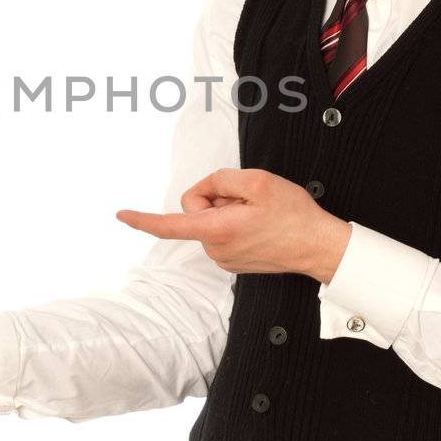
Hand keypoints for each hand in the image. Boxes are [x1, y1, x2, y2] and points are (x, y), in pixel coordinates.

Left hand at [115, 167, 351, 282]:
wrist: (319, 246)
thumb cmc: (293, 215)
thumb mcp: (257, 181)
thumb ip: (220, 179)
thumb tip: (206, 190)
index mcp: (218, 229)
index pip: (169, 225)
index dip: (142, 219)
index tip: (121, 215)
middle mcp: (216, 248)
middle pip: (196, 209)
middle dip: (216, 197)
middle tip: (249, 199)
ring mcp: (224, 258)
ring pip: (210, 220)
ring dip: (229, 210)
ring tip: (259, 214)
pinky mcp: (233, 261)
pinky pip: (222, 231)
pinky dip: (236, 222)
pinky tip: (260, 224)